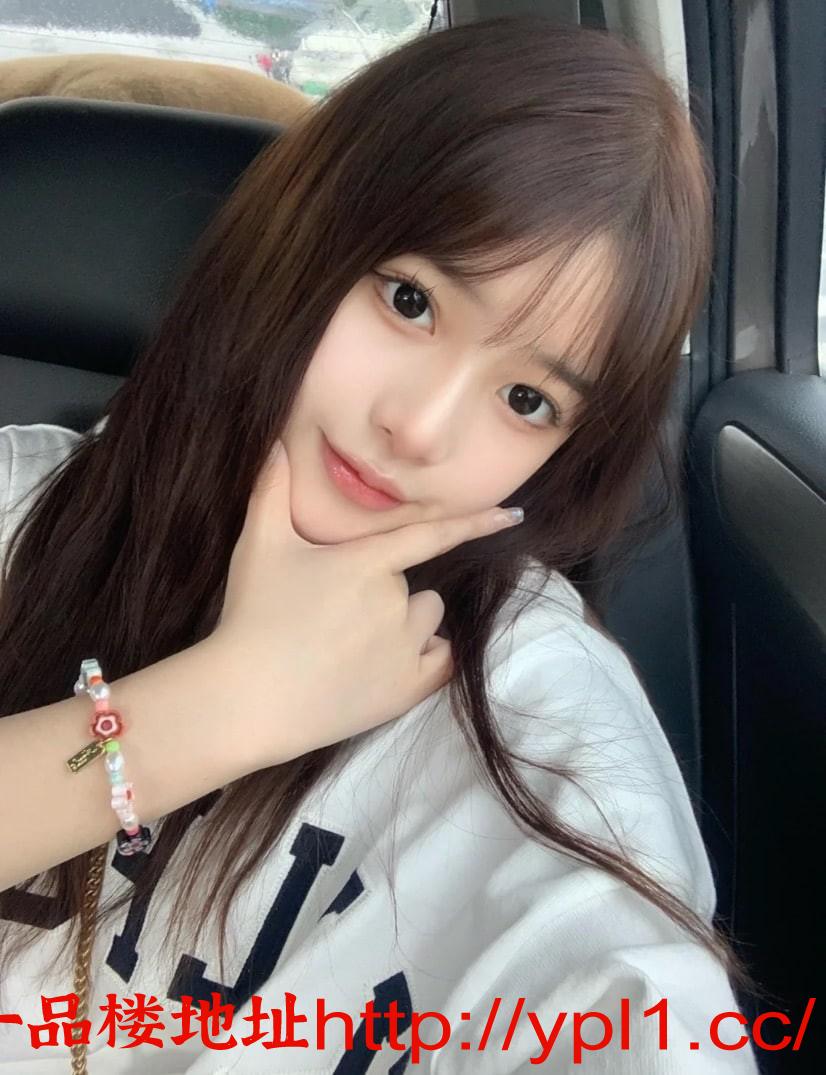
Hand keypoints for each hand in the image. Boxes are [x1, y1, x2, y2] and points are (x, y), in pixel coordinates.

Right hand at [206, 442, 522, 769]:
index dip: (475, 523)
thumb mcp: (259, 546)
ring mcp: (405, 648)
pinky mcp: (405, 689)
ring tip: (356, 642)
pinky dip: (424, 658)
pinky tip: (387, 665)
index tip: (515, 516)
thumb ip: (272, 490)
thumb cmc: (252, 616)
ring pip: (428, 621)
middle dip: (388, 593)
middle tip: (338, 614)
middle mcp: (396, 602)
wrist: (247, 699)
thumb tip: (279, 444)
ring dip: (407, 625)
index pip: (432, 534)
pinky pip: (440, 661)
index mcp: (367, 562)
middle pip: (416, 586)